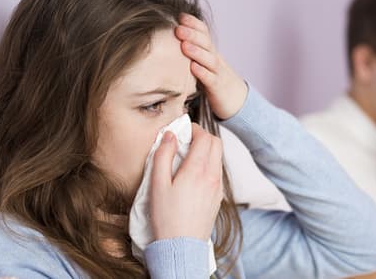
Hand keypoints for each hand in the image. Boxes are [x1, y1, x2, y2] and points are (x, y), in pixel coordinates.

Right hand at [148, 123, 223, 240]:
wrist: (181, 246)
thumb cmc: (166, 217)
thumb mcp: (157, 184)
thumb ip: (163, 156)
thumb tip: (170, 136)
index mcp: (197, 170)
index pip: (204, 137)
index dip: (194, 129)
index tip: (182, 130)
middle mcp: (212, 176)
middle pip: (216, 143)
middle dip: (203, 136)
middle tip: (186, 140)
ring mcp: (218, 187)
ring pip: (219, 157)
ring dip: (207, 150)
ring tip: (187, 157)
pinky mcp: (218, 197)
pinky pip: (218, 172)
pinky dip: (209, 164)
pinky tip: (193, 174)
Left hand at [175, 13, 247, 119]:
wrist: (235, 98)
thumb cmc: (213, 78)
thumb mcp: (203, 62)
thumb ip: (191, 50)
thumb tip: (169, 38)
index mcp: (210, 50)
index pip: (204, 32)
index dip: (194, 24)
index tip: (180, 17)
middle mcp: (214, 58)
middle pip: (206, 43)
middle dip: (192, 34)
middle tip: (178, 29)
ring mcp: (217, 72)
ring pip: (209, 59)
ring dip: (196, 51)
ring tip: (184, 46)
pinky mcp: (217, 87)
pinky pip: (210, 79)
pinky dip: (202, 72)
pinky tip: (193, 68)